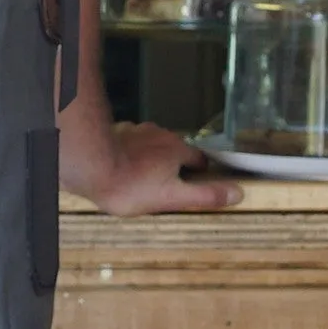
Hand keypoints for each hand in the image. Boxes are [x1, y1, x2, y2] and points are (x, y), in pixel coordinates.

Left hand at [90, 122, 242, 214]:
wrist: (90, 165)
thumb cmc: (130, 184)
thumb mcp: (173, 197)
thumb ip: (205, 195)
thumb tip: (237, 193)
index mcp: (177, 149)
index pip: (199, 159)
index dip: (198, 173)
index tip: (193, 185)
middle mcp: (160, 134)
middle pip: (175, 150)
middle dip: (173, 165)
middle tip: (164, 186)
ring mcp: (137, 131)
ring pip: (152, 144)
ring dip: (151, 156)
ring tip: (141, 177)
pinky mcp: (117, 132)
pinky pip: (130, 141)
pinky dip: (130, 151)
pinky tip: (121, 165)